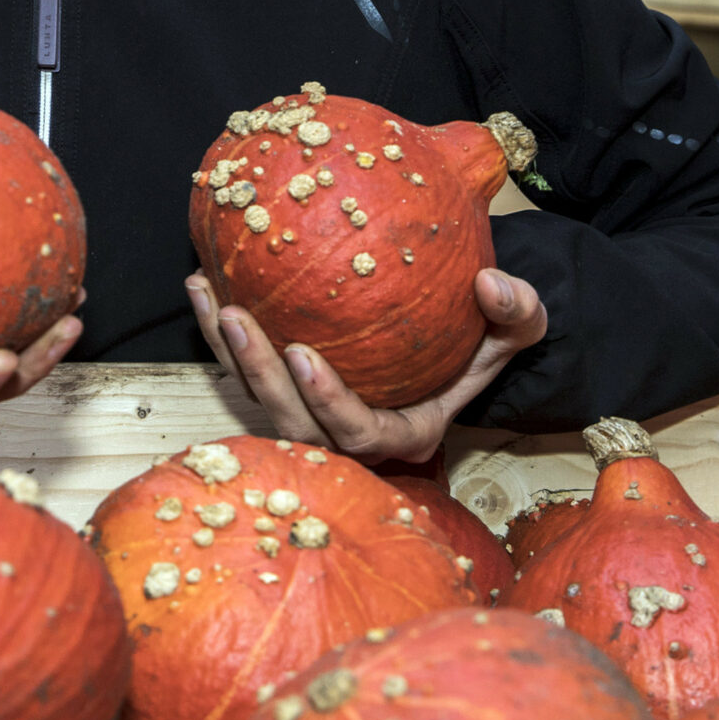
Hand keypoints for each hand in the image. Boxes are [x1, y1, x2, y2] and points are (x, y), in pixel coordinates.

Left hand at [185, 267, 546, 464]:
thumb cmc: (480, 339)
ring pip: (259, 400)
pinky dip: (218, 333)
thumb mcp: (514, 331)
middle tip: (238, 317)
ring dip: (229, 354)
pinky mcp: (284, 391)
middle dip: (259, 376)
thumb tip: (491, 284)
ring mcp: (312, 416)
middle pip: (293, 424)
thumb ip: (517, 313)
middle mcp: (349, 436)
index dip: (328, 403)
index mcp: (402, 435)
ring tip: (211, 296)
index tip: (304, 355)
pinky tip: (201, 283)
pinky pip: (242, 372)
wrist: (451, 338)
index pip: (358, 434)